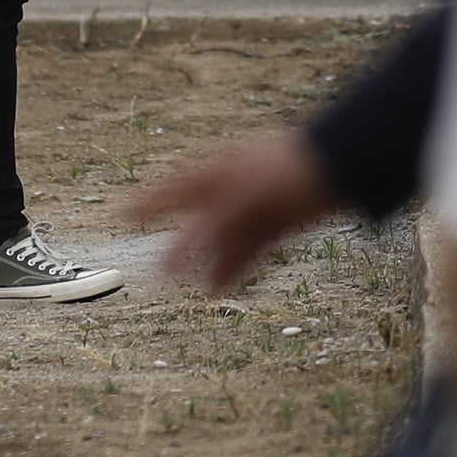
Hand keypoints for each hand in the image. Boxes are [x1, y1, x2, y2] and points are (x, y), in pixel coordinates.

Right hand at [127, 131, 344, 293]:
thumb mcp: (241, 200)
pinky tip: (219, 288)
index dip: (144, 204)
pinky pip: (246, 251)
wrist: (336, 167)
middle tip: (156, 271)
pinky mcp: (274, 225)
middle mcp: (229, 190)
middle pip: (195, 221)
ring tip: (188, 289)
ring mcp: (252, 208)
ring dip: (205, 264)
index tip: (121, 217)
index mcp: (214, 173)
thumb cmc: (283, 173)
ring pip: (220, 241)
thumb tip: (183, 252)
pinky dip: (231, 269)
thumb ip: (212, 227)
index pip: (170, 190)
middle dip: (176, 246)